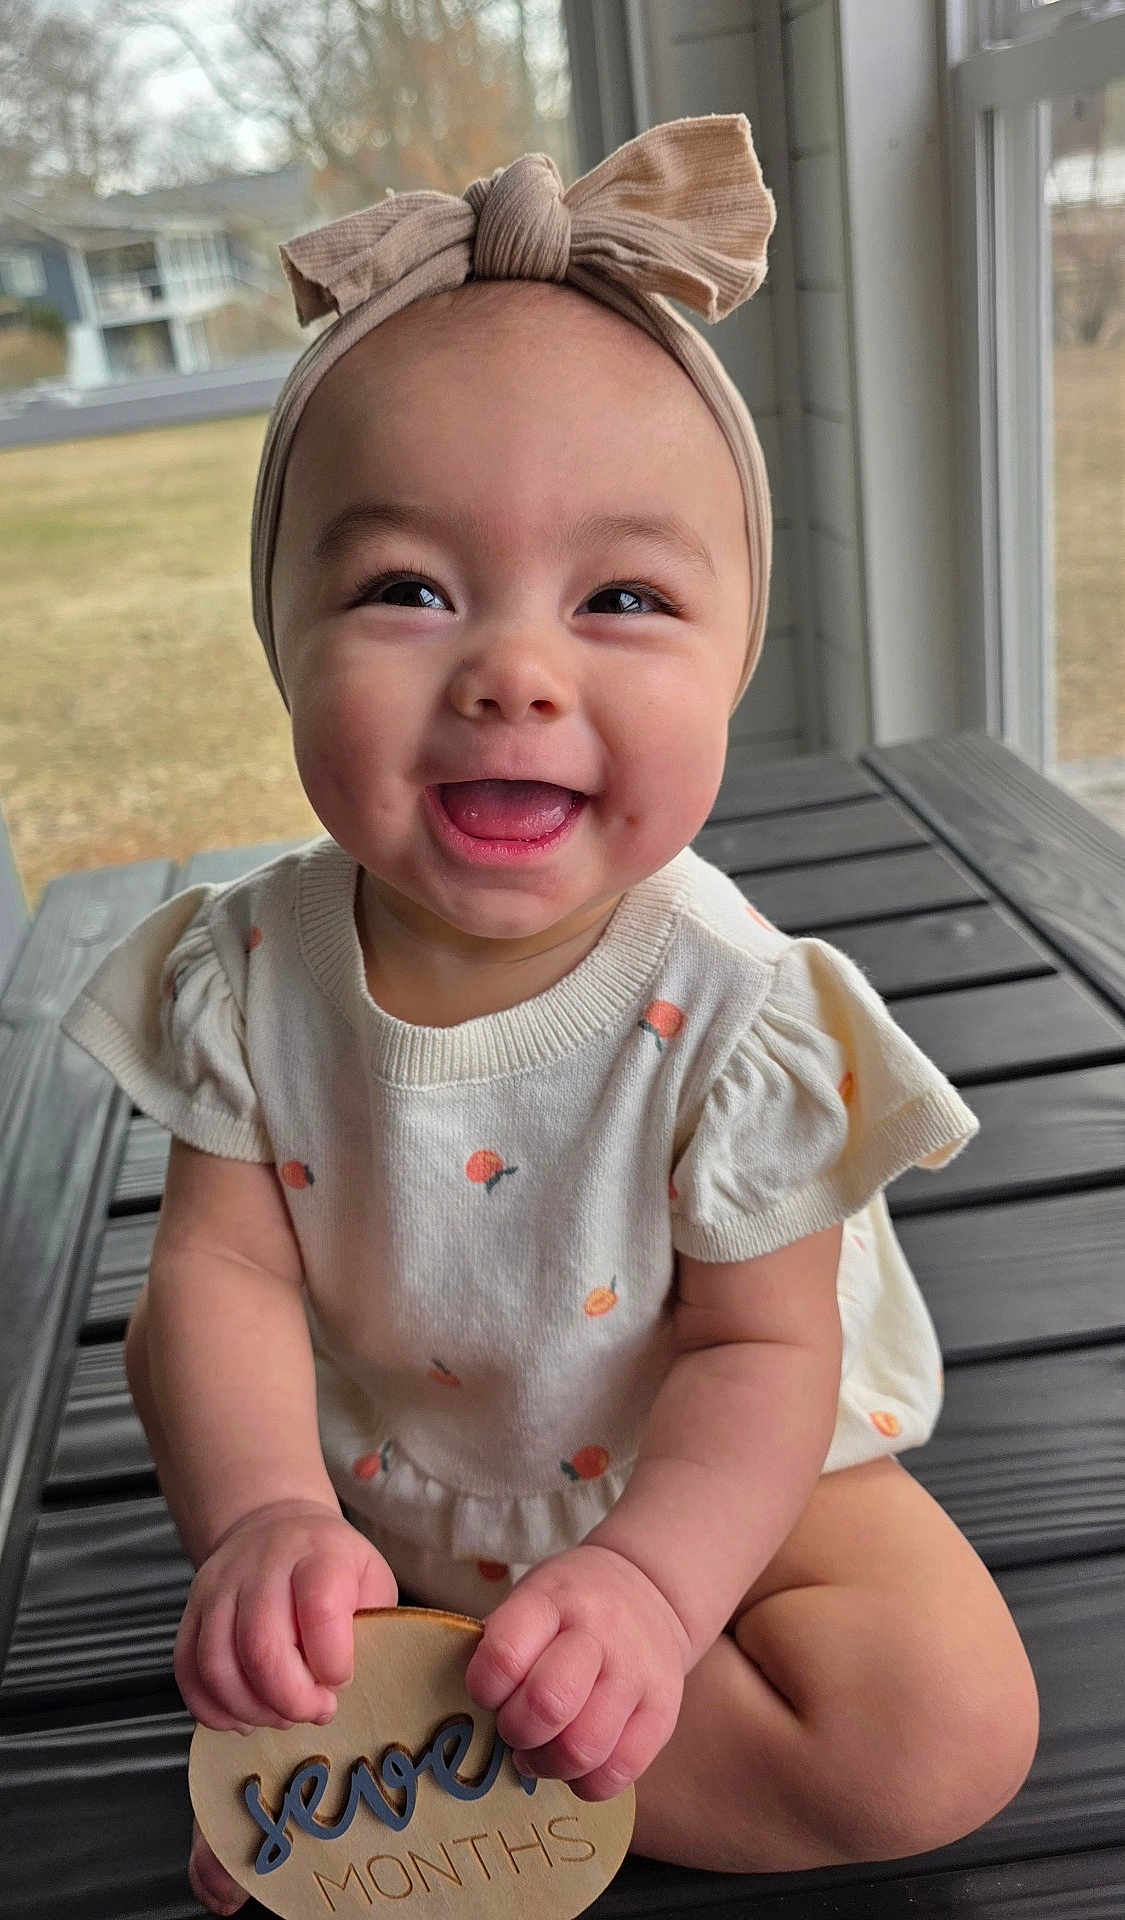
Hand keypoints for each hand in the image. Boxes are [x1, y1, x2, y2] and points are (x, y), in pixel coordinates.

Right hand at [175, 1498, 397, 1732]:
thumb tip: (343, 1683)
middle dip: (291, 1699)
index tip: (341, 1679)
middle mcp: (261, 1566)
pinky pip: (187, 1669)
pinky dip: (212, 1708)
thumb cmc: (330, 1564)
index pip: (320, 1610)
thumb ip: (368, 1626)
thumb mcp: (370, 1577)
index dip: (333, 1661)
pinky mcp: (191, 1610)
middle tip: (314, 1709)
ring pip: (217, 1665)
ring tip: (281, 1715)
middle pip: (262, 1647)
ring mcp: (219, 1587)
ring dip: (252, 1709)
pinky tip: (243, 1716)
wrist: (276, 1525)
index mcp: (317, 1554)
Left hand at [463, 1542, 691, 1800]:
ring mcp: (636, 1673)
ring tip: (542, 1751)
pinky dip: (587, 1783)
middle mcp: (599, 1632)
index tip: (487, 1692)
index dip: (485, 1688)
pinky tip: (576, 1763)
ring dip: (549, 1764)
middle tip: (514, 1728)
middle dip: (517, 1731)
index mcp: (552, 1600)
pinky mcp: (663, 1712)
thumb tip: (472, 1719)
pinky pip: (620, 1773)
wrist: (647, 1588)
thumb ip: (504, 1648)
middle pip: (548, 1705)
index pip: (505, 1654)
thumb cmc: (568, 1606)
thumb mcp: (531, 1599)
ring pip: (584, 1748)